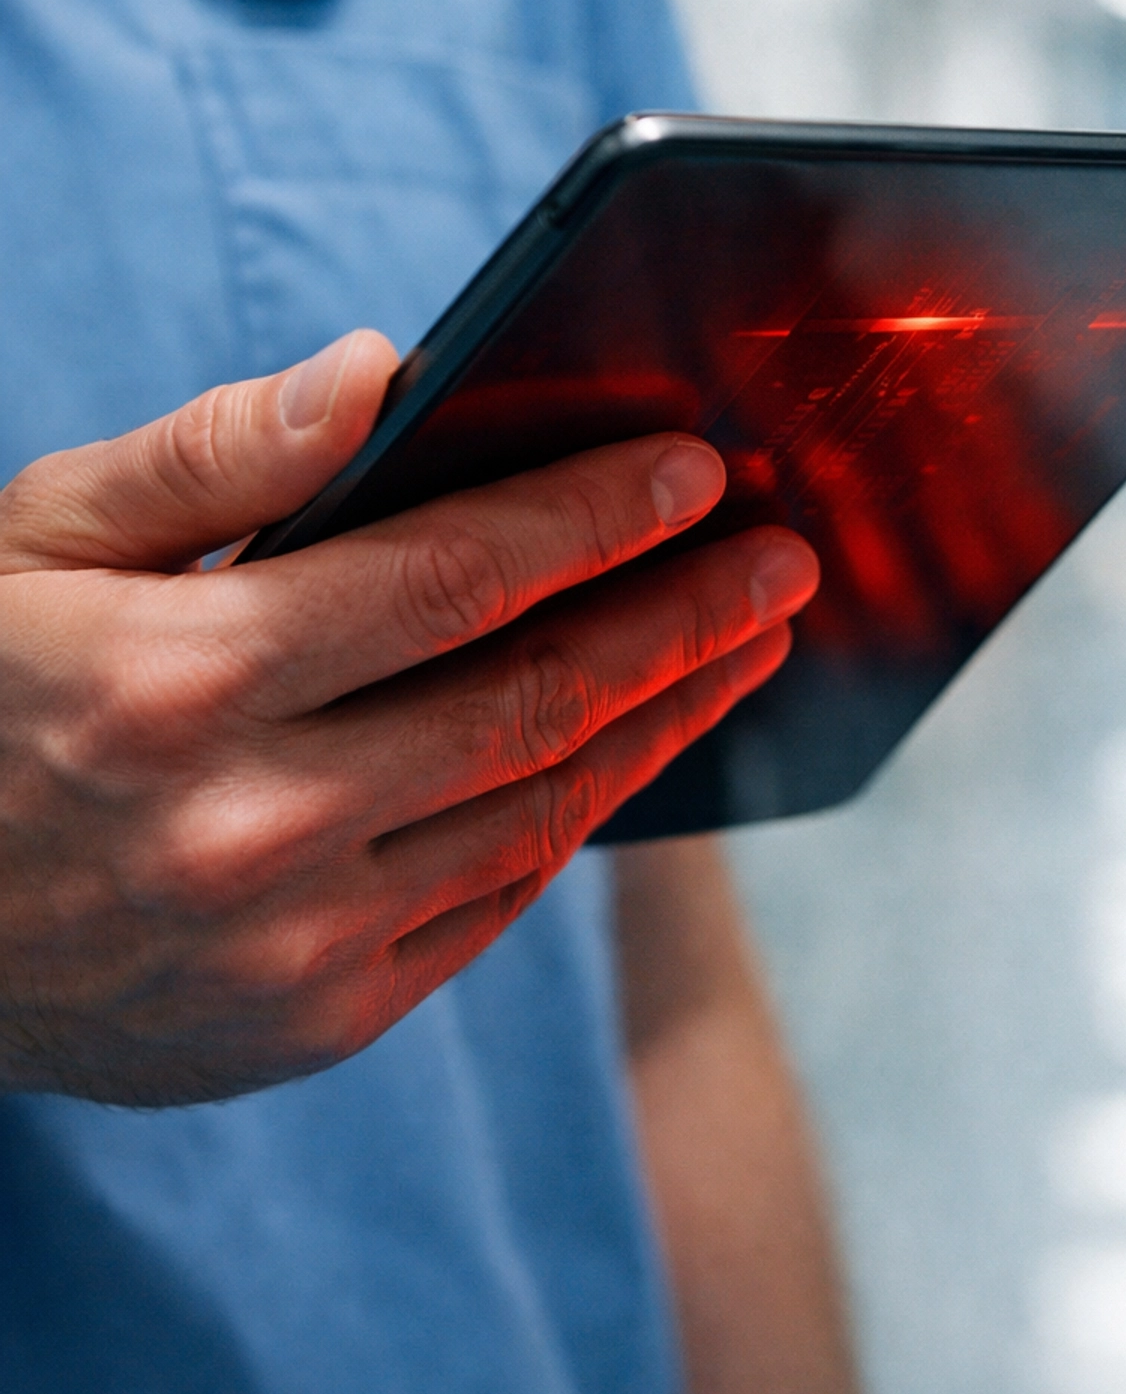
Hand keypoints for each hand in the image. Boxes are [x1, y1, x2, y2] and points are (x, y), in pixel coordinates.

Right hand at [0, 331, 816, 1106]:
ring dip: (662, 719)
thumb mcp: (43, 538)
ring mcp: (286, 948)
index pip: (450, 577)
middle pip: (531, 700)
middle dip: (680, 617)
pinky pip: (490, 904)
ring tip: (746, 646)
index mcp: (177, 681)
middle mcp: (245, 828)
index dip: (593, 517)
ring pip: (537, 812)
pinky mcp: (309, 1024)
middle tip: (783, 562)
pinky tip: (629, 748)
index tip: (700, 471)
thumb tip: (384, 369)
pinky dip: (572, 819)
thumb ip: (217, 454)